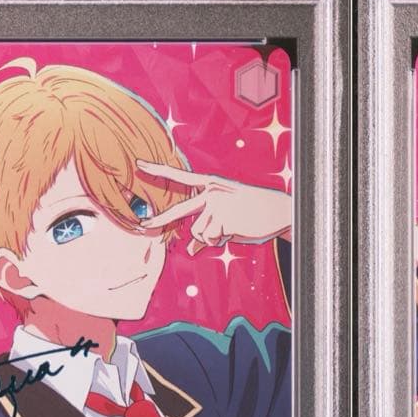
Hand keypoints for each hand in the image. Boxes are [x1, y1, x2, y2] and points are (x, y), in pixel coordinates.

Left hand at [136, 160, 291, 255]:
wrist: (279, 210)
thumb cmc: (253, 212)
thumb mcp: (228, 216)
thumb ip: (206, 230)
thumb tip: (189, 251)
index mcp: (211, 184)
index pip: (181, 177)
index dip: (159, 171)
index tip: (138, 164)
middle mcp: (211, 192)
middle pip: (180, 211)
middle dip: (160, 220)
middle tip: (143, 225)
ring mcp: (217, 205)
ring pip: (200, 233)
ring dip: (214, 237)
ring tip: (233, 227)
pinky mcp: (224, 219)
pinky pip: (212, 240)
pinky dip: (222, 240)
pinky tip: (237, 230)